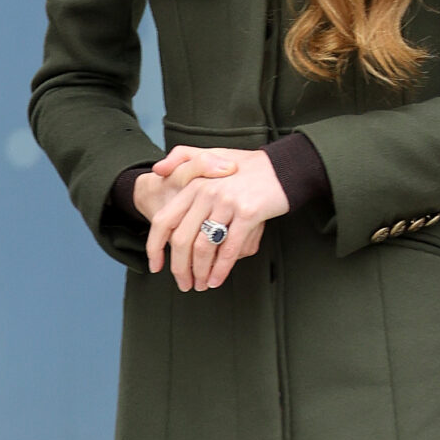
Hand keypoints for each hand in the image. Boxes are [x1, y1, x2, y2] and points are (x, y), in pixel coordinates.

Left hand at [143, 145, 288, 290]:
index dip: (155, 247)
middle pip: (181, 240)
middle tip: (183, 283)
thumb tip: (157, 171)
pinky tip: (216, 280)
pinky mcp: (249, 213)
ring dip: (199, 272)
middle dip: (179, 268)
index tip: (155, 266)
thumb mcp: (210, 153)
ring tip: (200, 285)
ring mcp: (227, 203)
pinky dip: (220, 269)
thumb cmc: (247, 166)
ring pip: (203, 248)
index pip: (164, 221)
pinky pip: (229, 249)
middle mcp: (206, 192)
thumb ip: (182, 158)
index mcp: (194, 184)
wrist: (284, 166)